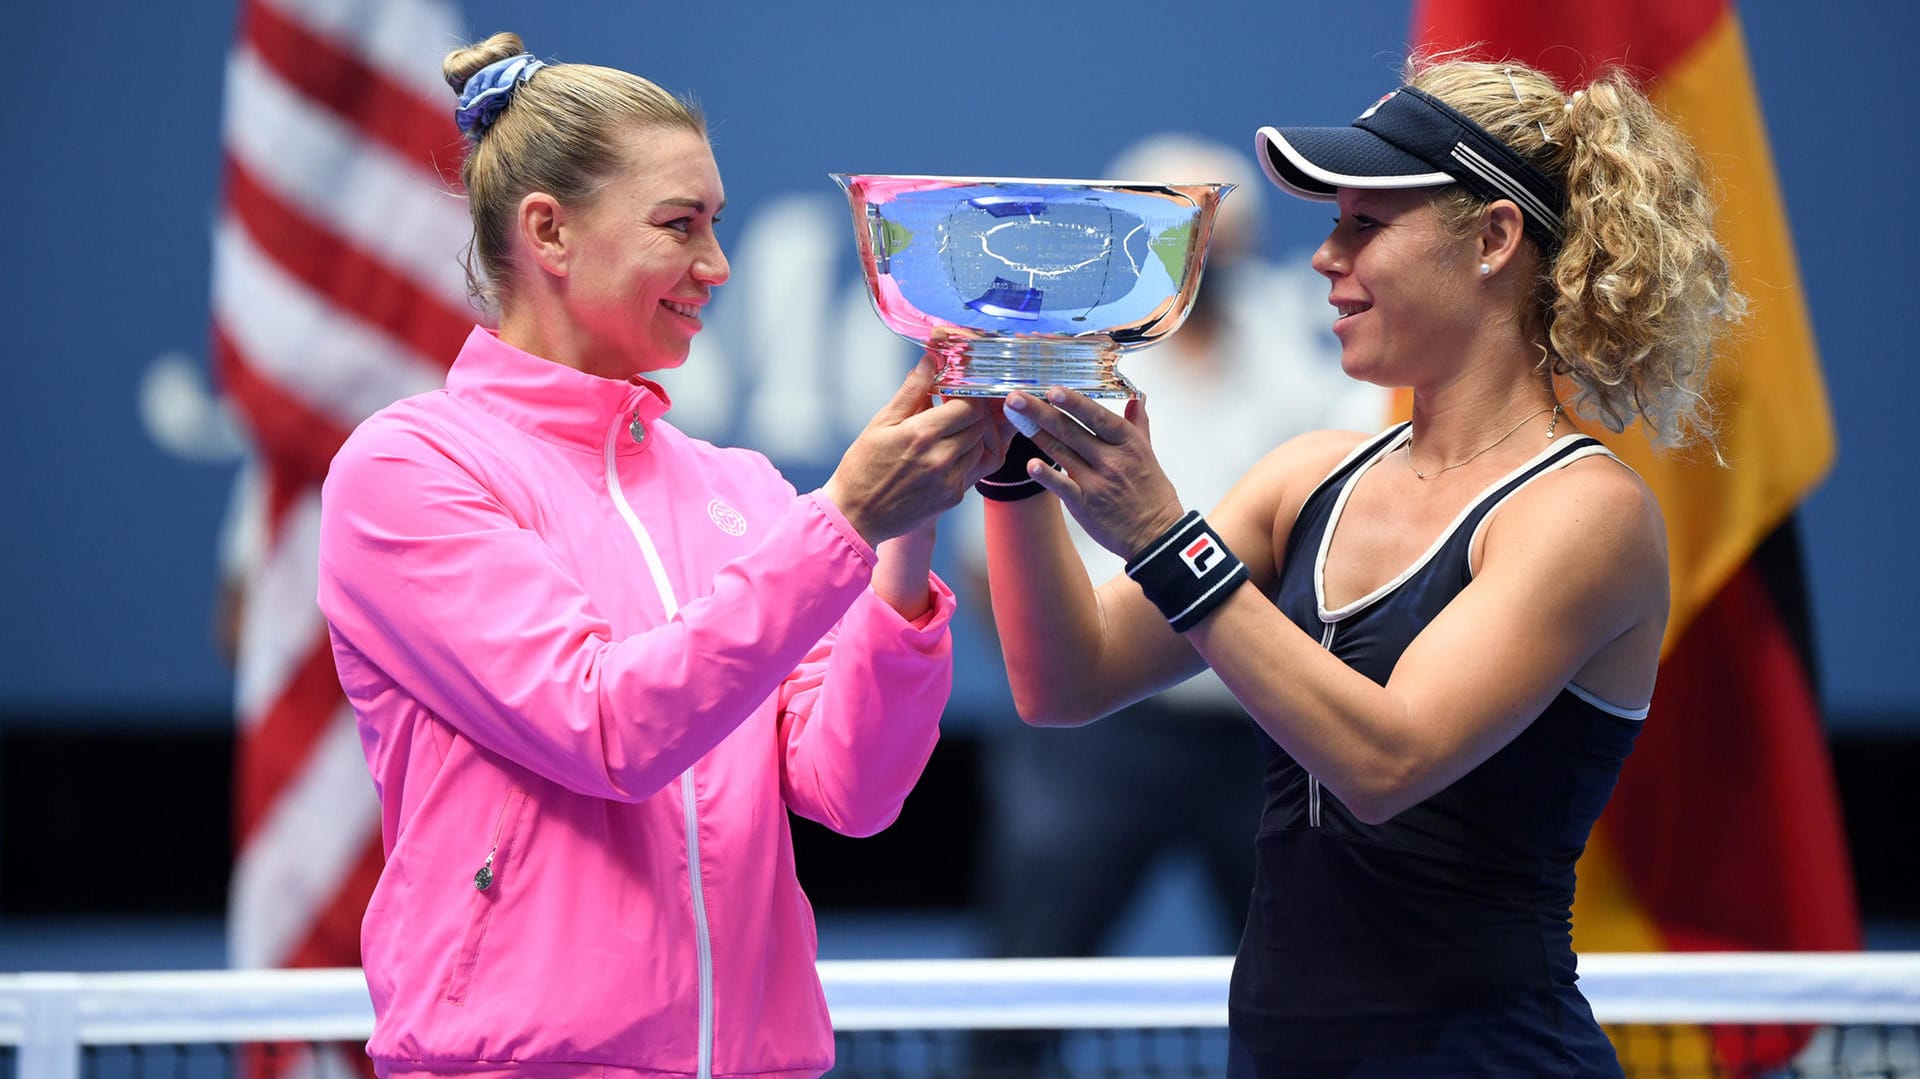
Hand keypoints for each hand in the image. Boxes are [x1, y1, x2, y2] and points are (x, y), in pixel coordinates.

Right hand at [822, 353, 1010, 544]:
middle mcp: (941, 458)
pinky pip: (973, 469)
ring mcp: (950, 481)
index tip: (953, 390)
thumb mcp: (881, 423)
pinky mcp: (953, 498)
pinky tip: (944, 453)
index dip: (966, 394)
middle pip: (978, 424)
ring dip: (970, 435)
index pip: (968, 405)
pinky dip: (965, 457)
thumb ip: (911, 392)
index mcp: (922, 435)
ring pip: (980, 447)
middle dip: (969, 412)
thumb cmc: (863, 466)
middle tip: (951, 407)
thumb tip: (930, 361)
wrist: (856, 515)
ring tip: (946, 431)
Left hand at [1002, 387, 1184, 557]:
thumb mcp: (1149, 453)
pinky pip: (1062, 486)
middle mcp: (1112, 459)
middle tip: (1016, 397)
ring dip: (1036, 433)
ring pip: (1062, 452)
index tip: (1053, 389)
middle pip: (1071, 430)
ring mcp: (1097, 482)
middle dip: (1040, 411)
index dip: (1074, 402)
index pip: (1097, 416)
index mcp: (1128, 443)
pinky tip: (1030, 464)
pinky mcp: (1085, 505)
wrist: (1156, 535)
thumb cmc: (1152, 494)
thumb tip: (1137, 399)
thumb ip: (1138, 424)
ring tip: (1015, 417)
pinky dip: (1046, 475)